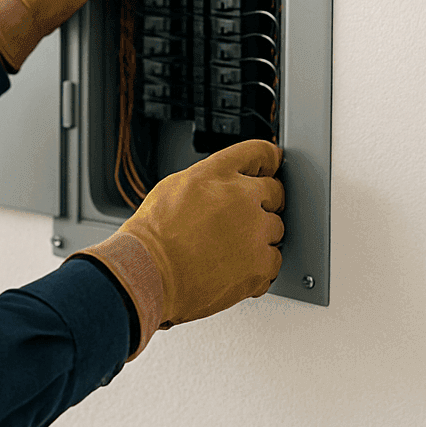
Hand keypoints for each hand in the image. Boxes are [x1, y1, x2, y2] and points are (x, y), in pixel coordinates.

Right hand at [72, 139, 284, 358]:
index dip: (268, 162)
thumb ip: (209, 179)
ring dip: (260, 237)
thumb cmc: (153, 236)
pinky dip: (258, 268)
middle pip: (275, 192)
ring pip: (276, 229)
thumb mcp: (174, 186)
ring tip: (228, 249)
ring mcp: (255, 230)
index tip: (271, 168)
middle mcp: (242, 197)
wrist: (149, 273)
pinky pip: (273, 261)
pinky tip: (234, 267)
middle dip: (261, 204)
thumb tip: (224, 183)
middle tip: (238, 221)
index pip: (261, 153)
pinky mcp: (260, 263)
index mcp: (219, 174)